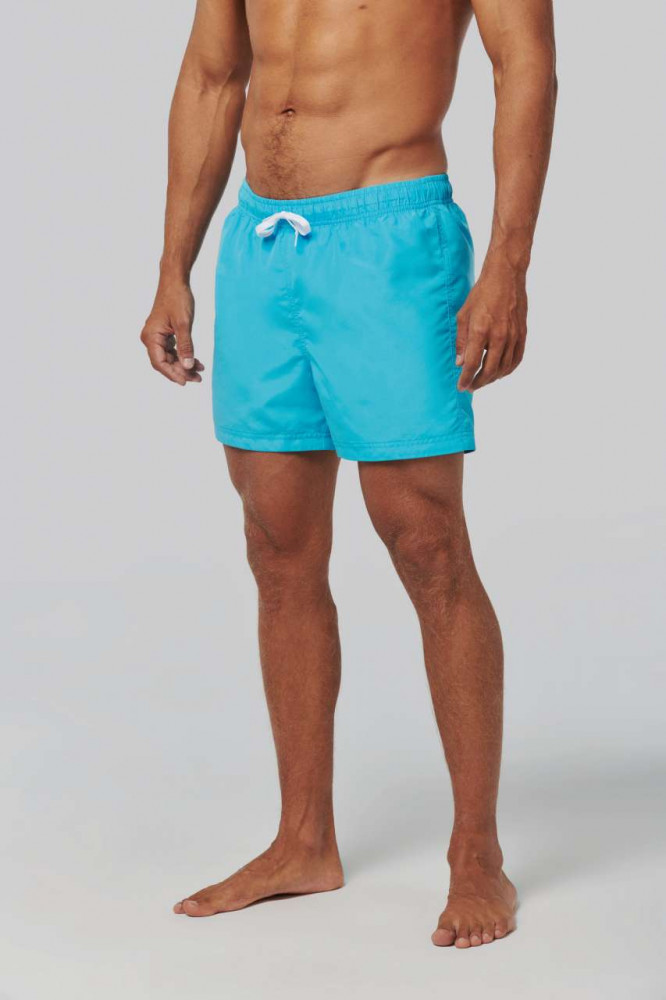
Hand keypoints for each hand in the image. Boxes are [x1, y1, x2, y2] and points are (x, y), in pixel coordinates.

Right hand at [140, 279, 203, 385]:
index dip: (172, 374)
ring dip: (184, 366)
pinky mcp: (164, 334)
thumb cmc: (177, 298)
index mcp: (151, 337)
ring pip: (170, 358)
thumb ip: (186, 346)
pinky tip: (196, 362)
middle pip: (165, 363)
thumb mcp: (183, 324)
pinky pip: (173, 351)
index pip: (160, 363)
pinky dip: (184, 356)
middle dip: (181, 372)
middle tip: (198, 379)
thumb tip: (188, 366)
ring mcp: (157, 337)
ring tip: (200, 373)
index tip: (185, 382)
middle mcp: (151, 338)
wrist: (175, 281)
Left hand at [456, 260, 527, 391]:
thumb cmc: (481, 294)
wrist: (506, 276)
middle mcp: (499, 336)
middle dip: (479, 382)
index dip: (466, 379)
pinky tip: (500, 372)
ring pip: (504, 368)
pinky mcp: (522, 333)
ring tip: (483, 380)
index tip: (461, 387)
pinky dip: (508, 370)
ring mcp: (513, 336)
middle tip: (471, 387)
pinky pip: (517, 359)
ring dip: (493, 378)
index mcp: (481, 331)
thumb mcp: (463, 315)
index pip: (472, 364)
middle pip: (490, 370)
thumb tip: (460, 363)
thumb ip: (462, 341)